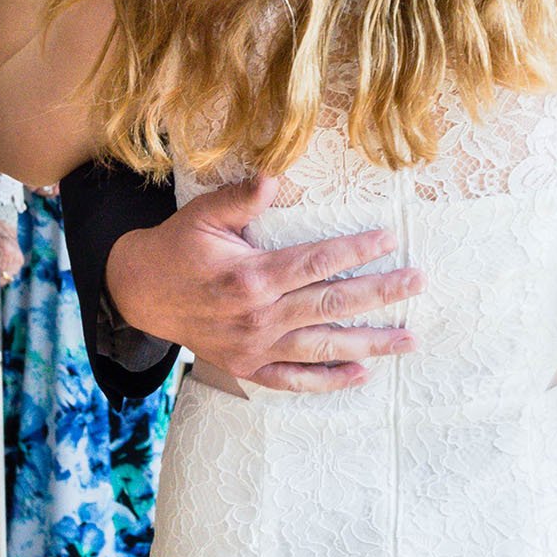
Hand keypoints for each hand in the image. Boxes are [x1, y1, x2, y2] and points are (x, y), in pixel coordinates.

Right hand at [106, 175, 423, 391]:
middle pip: (332, 303)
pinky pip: (294, 380)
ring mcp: (254, 347)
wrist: (138, 293)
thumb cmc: (177, 247)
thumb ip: (240, 197)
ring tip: (408, 339)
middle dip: (380, 293)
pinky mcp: (247, 368)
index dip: (357, 250)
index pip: (318, 261)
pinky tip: (361, 374)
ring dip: (370, 344)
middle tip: (418, 283)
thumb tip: (274, 176)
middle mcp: (258, 316)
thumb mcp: (203, 215)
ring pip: (323, 347)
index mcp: (252, 276)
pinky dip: (328, 381)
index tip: (391, 240)